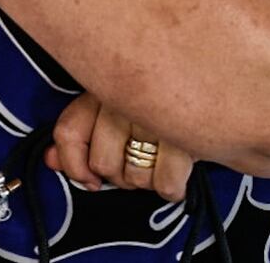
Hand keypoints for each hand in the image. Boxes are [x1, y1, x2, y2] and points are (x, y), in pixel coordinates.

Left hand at [43, 93, 193, 201]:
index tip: (90, 179)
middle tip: (138, 160)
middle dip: (120, 175)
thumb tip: (51, 161)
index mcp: (103, 83)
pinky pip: (166, 185)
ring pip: (133, 177)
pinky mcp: (189, 136)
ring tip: (161, 159)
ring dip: (147, 180)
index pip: (68, 132)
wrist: (218, 85)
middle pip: (103, 164)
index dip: (73, 165)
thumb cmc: (161, 98)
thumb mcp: (115, 108)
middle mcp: (126, 96)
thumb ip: (79, 135)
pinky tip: (179, 168)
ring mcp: (157, 115)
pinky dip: (172, 187)